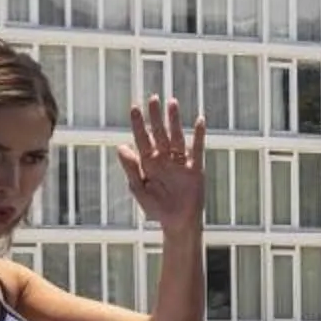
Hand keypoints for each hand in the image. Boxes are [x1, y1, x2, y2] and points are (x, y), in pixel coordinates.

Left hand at [119, 96, 205, 231]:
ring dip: (174, 120)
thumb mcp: (139, 188)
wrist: (177, 223)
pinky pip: (197, 149)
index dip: (138, 123)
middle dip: (156, 116)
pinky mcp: (195, 169)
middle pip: (159, 133)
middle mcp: (164, 159)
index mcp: (148, 163)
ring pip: (177, 136)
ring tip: (172, 102)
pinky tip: (199, 121)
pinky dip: (199, 135)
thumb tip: (121, 147)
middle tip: (153, 98)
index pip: (142, 138)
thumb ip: (130, 168)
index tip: (135, 108)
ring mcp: (180, 162)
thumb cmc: (156, 208)